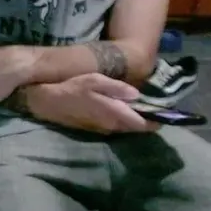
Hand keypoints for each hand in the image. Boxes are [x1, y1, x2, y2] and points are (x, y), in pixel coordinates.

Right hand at [25, 73, 158, 134]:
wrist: (45, 102)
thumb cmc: (71, 87)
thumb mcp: (95, 80)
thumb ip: (117, 88)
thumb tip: (137, 95)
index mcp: (115, 114)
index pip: (143, 124)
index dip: (156, 121)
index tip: (165, 114)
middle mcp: (111, 126)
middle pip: (135, 128)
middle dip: (146, 120)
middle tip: (152, 107)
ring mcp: (101, 130)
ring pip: (124, 128)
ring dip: (133, 120)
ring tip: (139, 108)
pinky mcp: (93, 129)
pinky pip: (114, 127)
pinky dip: (121, 120)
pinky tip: (119, 110)